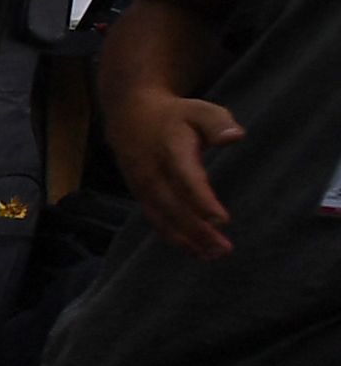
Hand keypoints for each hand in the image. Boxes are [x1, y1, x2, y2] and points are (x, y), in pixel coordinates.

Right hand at [110, 82, 239, 260]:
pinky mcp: (141, 197)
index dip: (202, 201)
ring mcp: (143, 188)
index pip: (186, 179)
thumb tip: (235, 137)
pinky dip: (174, 238)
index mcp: (170, 150)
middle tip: (223, 249)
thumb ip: (218, 123)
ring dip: (187, 241)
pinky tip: (195, 251)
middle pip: (174, 207)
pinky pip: (157, 221)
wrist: (130, 116)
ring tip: (211, 256)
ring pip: (163, 219)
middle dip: (198, 230)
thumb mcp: (199, 109)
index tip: (222, 220)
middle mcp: (152, 173)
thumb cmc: (175, 116)